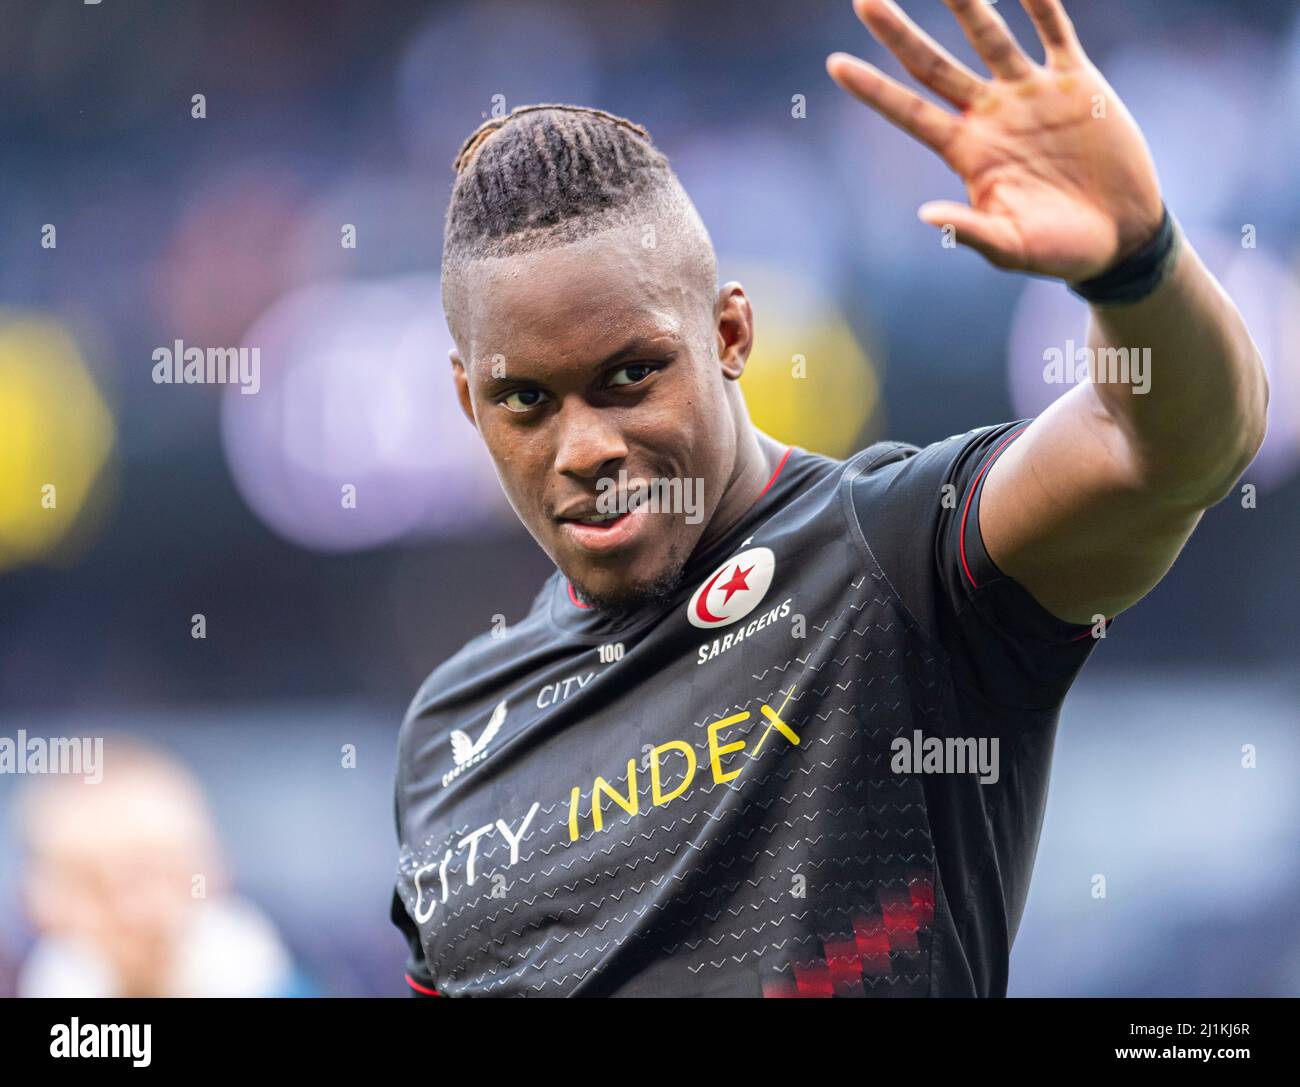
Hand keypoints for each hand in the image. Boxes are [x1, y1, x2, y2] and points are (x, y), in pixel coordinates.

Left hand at [828, 0, 1164, 279]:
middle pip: (933, 66)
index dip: (874, 89)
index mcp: (967, 153)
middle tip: (862, 0)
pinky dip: (1041, 1)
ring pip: (989, 36)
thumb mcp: (1012, 247)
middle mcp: (990, 115)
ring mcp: (1030, 94)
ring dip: (965, 2)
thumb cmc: (1059, 250)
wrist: (1120, 236)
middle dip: (898, 34)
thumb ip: (971, 230)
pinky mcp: (1076, 83)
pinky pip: (1054, 30)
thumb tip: (926, 216)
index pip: (910, 113)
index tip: (834, 65)